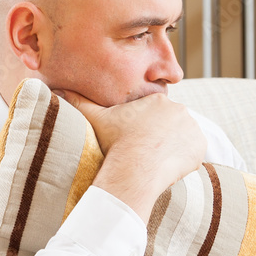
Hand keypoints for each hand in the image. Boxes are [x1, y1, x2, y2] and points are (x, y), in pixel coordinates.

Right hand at [56, 90, 206, 221]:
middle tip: (144, 153)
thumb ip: (78, 102)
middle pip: (170, 125)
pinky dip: (184, 159)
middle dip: (160, 138)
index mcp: (157, 100)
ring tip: (154, 161)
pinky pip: (194, 152)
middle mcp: (179, 109)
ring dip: (172, 148)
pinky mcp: (200, 147)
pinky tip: (167, 166)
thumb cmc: (115, 142)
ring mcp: (192, 128)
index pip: (154, 115)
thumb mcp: (94, 119)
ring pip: (182, 138)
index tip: (134, 142)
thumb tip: (55, 88)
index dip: (144, 129)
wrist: (135, 167)